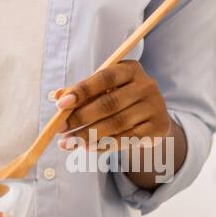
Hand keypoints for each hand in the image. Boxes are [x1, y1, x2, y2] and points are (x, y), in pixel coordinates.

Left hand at [53, 60, 170, 151]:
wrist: (152, 115)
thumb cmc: (120, 97)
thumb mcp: (102, 90)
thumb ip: (81, 92)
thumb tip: (57, 96)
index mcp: (130, 69)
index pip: (104, 78)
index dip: (81, 91)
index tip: (60, 104)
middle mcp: (146, 85)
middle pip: (109, 103)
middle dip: (80, 118)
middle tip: (60, 129)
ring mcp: (155, 107)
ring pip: (117, 124)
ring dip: (89, 135)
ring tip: (69, 143)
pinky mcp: (158, 128)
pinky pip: (127, 139)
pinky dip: (105, 145)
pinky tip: (87, 148)